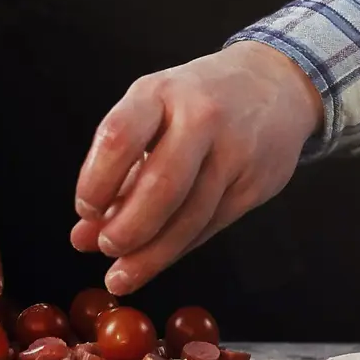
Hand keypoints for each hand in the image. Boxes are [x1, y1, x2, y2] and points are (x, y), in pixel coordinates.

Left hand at [70, 41, 321, 294]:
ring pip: (191, 215)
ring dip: (152, 254)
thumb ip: (118, 171)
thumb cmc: (199, 99)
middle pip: (162, 183)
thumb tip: (83, 235)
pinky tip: (158, 259)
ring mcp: (234, 152)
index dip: (97, 180)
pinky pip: (212, 225)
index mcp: (161, 93)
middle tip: (106, 247)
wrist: (276, 83)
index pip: (120, 136)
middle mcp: (200, 118)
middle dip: (129, 227)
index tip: (85, 209)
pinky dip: (179, 248)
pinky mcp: (255, 184)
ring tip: (122, 275)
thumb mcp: (153, 113)